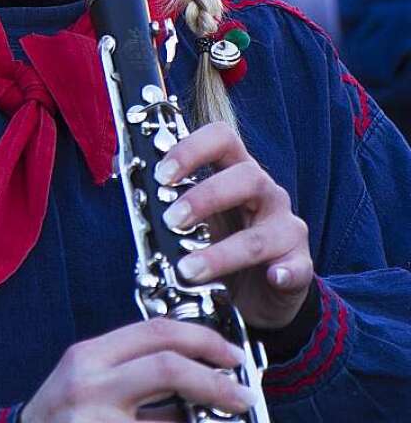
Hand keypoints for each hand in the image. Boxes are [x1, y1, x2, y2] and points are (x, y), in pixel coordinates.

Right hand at [19, 317, 256, 421]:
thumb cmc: (60, 420)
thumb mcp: (87, 382)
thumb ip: (130, 370)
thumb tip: (197, 373)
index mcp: (88, 358)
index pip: (155, 332)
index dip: (203, 339)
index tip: (231, 355)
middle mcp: (89, 387)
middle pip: (167, 367)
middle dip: (216, 381)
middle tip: (243, 394)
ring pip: (172, 420)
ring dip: (205, 421)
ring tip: (223, 421)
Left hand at [156, 123, 312, 329]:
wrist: (258, 292)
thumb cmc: (220, 241)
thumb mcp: (198, 218)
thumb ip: (173, 201)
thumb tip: (131, 187)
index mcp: (236, 170)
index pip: (222, 138)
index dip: (192, 149)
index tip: (162, 175)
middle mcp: (265, 192)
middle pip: (246, 176)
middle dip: (205, 198)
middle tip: (172, 221)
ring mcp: (285, 227)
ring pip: (260, 233)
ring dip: (221, 253)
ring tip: (187, 271)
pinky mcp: (299, 264)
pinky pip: (295, 266)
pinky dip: (284, 271)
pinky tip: (272, 277)